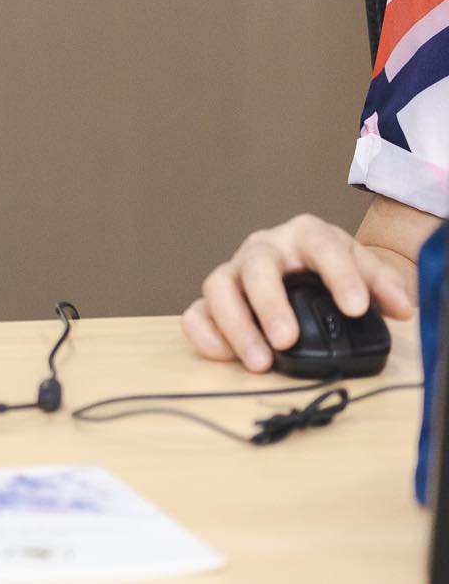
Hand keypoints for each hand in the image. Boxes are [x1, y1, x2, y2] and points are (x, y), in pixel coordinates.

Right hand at [182, 213, 417, 371]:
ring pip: (217, 286)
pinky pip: (196, 312)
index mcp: (304, 235)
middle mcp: (263, 248)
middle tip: (287, 339)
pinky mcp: (215, 299)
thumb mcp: (365, 269)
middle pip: (257, 266)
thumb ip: (383, 285)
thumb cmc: (333, 270)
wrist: (309, 267)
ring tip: (260, 362)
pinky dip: (206, 334)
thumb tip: (402, 308)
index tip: (356, 308)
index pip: (321, 246)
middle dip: (270, 304)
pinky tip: (227, 357)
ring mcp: (234, 272)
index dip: (339, 276)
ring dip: (236, 325)